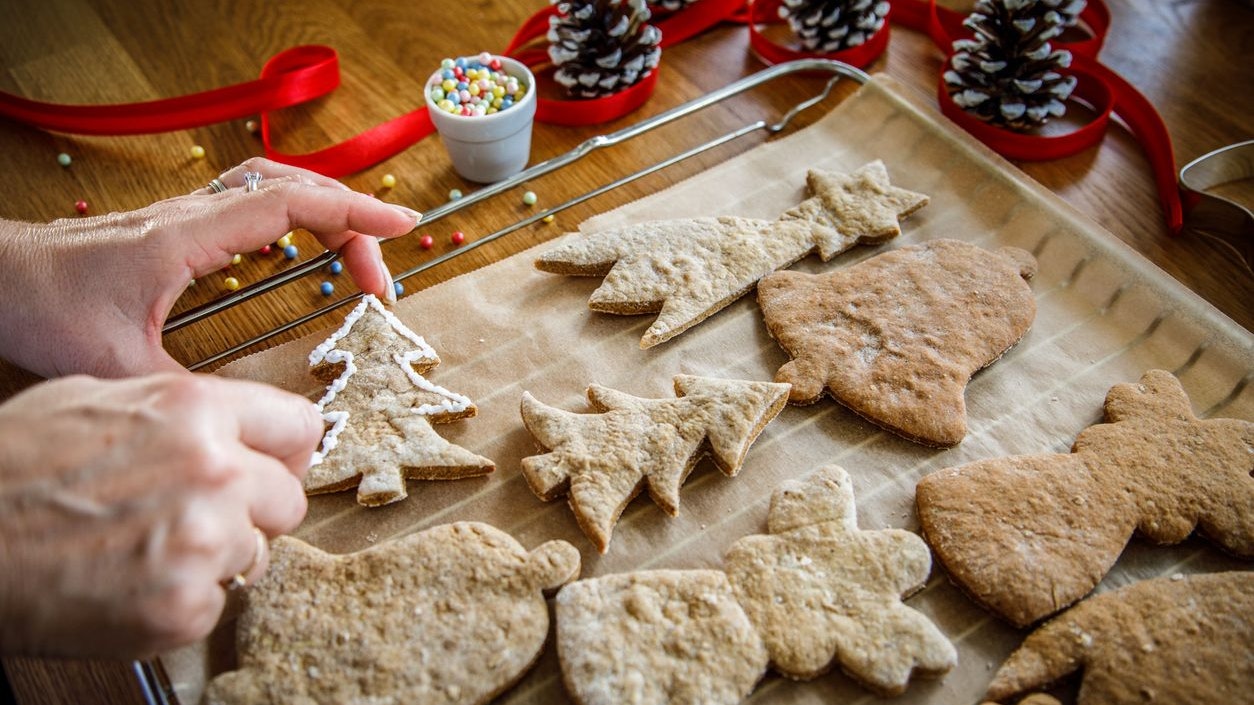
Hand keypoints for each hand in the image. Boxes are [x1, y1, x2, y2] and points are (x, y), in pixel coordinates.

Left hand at [0, 158, 419, 378]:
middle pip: (293, 187)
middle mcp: (191, 215)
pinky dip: (295, 213)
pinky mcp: (178, 225)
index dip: (351, 215)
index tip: (400, 228)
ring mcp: (185, 215)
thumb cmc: (42, 310)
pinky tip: (302, 248)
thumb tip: (243, 423)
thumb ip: (185, 391)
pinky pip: (253, 200)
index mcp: (185, 238)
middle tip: (381, 277)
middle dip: (352, 222)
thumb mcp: (116, 367)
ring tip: (358, 257)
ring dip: (326, 212)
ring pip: (274, 185)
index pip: (287, 205)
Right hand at [0, 373, 319, 657]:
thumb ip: (185, 410)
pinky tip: (132, 584)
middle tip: (197, 518)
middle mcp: (214, 473)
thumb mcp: (101, 397)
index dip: (287, 451)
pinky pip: (217, 604)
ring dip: (217, 558)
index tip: (276, 466)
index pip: (301, 426)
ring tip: (147, 550)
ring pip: (256, 555)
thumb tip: (238, 426)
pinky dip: (182, 602)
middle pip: (289, 499)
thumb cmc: (11, 467)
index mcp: (197, 412)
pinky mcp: (183, 608)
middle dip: (253, 511)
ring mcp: (204, 544)